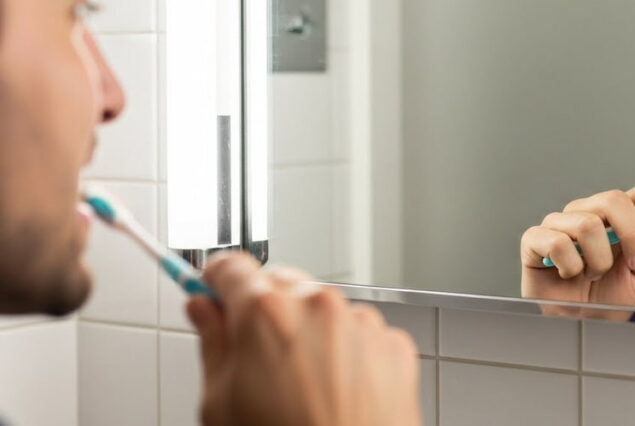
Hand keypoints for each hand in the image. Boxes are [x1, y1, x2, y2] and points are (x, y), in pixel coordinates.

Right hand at [187, 253, 421, 425]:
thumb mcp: (222, 403)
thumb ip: (213, 343)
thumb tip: (203, 311)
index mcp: (266, 314)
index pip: (231, 267)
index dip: (216, 282)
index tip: (213, 291)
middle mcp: (319, 306)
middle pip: (280, 283)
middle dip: (264, 309)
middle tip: (256, 355)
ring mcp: (362, 323)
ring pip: (324, 308)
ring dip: (310, 331)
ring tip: (302, 386)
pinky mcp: (394, 344)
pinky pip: (361, 333)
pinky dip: (348, 352)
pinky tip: (336, 391)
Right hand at [520, 185, 634, 317]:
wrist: (578, 328)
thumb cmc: (607, 302)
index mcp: (614, 220)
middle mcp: (586, 214)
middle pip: (612, 199)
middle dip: (632, 234)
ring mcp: (559, 224)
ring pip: (586, 223)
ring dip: (598, 259)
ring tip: (592, 275)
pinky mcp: (534, 239)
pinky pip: (557, 242)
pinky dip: (570, 266)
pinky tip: (567, 275)